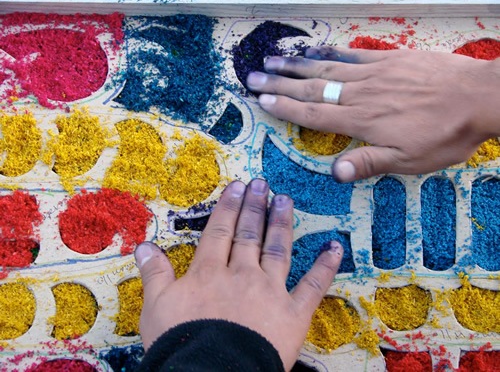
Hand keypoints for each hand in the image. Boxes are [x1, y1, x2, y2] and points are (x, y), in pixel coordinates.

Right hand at [134, 179, 343, 370]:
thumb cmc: (181, 342)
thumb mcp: (157, 307)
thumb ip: (154, 273)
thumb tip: (143, 245)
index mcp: (210, 272)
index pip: (220, 232)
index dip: (229, 207)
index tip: (238, 187)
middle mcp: (242, 274)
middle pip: (249, 234)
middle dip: (255, 207)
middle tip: (262, 184)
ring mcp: (270, 291)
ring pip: (277, 250)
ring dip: (281, 224)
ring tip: (285, 201)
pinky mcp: (293, 314)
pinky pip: (313, 287)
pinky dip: (325, 267)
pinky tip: (335, 247)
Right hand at [246, 46, 499, 181]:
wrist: (480, 97)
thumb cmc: (445, 134)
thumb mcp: (408, 160)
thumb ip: (369, 162)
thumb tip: (335, 173)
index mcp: (362, 120)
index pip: (314, 114)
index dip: (285, 107)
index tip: (262, 100)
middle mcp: (361, 94)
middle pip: (313, 87)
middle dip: (280, 83)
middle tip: (254, 76)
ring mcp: (375, 73)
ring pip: (327, 67)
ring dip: (297, 65)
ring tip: (273, 60)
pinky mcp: (390, 59)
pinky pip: (354, 54)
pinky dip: (331, 51)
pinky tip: (316, 49)